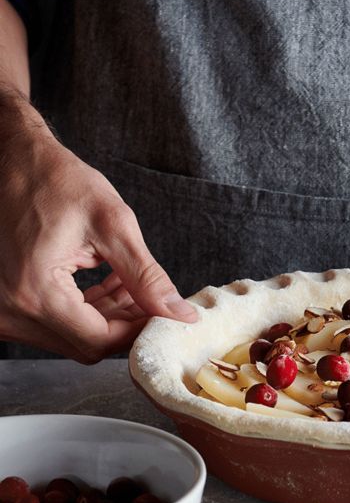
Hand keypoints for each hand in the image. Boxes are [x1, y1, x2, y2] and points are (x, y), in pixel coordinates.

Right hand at [0, 106, 196, 362]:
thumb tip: (179, 314)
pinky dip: (86, 309)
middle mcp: (11, 311)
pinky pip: (54, 323)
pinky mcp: (4, 305)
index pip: (101, 340)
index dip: (139, 330)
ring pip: (72, 336)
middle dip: (126, 323)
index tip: (166, 315)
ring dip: (108, 316)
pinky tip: (108, 282)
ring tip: (129, 282)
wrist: (10, 159)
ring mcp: (3, 311)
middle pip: (86, 344)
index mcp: (34, 293)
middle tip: (152, 297)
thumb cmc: (55, 180)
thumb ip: (147, 277)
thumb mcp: (112, 224)